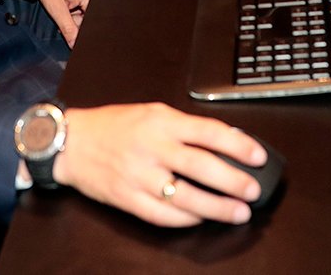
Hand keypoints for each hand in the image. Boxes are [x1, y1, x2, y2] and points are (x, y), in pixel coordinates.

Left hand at [26, 0, 93, 45]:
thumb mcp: (56, 9)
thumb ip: (68, 29)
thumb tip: (74, 43)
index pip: (92, 22)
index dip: (81, 30)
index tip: (74, 36)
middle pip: (91, 16)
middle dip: (78, 21)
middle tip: (65, 16)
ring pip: (88, 11)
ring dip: (76, 15)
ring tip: (63, 6)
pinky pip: (86, 3)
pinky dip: (77, 7)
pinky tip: (66, 2)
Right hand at [53, 103, 266, 226]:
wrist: (72, 142)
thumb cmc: (115, 125)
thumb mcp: (152, 112)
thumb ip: (185, 126)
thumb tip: (225, 141)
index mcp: (161, 122)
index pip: (209, 132)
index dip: (238, 145)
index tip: (258, 156)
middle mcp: (152, 148)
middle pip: (201, 166)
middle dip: (233, 181)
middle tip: (253, 190)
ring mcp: (139, 176)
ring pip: (185, 197)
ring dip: (216, 207)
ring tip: (238, 212)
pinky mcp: (128, 199)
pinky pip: (163, 215)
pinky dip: (186, 219)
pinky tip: (202, 218)